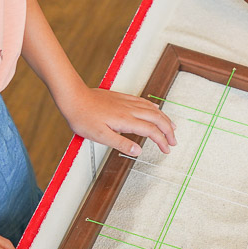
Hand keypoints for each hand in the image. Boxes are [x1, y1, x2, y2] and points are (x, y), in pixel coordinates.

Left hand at [58, 85, 176, 156]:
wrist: (74, 98)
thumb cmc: (83, 117)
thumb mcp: (100, 136)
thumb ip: (120, 143)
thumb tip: (137, 151)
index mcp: (126, 120)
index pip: (151, 131)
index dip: (162, 141)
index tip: (166, 149)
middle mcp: (130, 110)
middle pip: (157, 119)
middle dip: (168, 130)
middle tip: (173, 141)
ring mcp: (127, 102)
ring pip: (153, 110)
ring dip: (164, 119)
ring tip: (172, 127)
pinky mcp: (122, 98)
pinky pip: (144, 102)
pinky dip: (154, 108)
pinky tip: (156, 110)